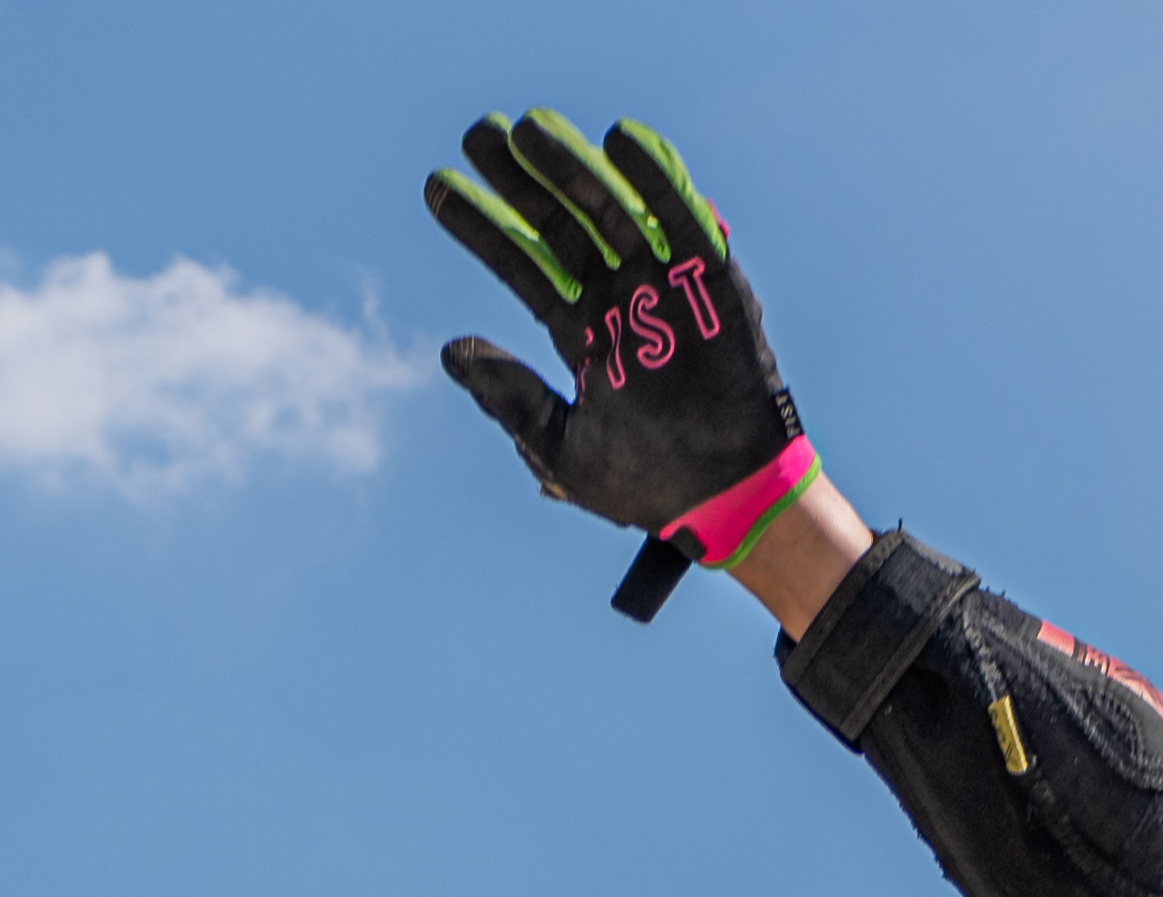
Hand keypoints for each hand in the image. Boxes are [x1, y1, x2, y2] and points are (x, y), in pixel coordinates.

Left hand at [425, 113, 818, 613]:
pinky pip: (680, 221)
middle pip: (560, 225)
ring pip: (608, 210)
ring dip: (570, 167)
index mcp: (583, 331)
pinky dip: (656, 180)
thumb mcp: (560, 445)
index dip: (482, 228)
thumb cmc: (649, 486)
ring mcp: (663, 284)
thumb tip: (451, 349)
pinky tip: (620, 141)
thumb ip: (510, 396)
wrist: (725, 501)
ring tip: (526, 130)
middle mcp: (618, 297)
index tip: (437, 188)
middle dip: (519, 181)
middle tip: (478, 132)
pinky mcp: (710, 280)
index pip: (523, 266)